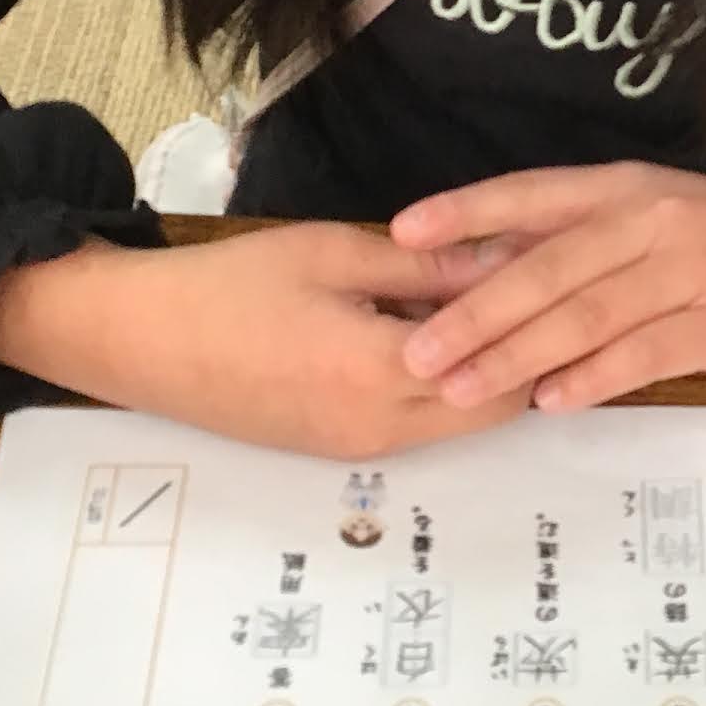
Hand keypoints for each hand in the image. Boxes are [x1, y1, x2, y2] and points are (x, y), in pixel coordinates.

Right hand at [0, 223, 526, 456]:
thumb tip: (507, 258)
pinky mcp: (334, 453)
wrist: (140, 342)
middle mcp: (379, 429)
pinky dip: (441, 393)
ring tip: (497, 316)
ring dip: (483, 379)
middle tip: (545, 303)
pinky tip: (436, 340)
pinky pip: (415, 429)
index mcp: (381, 374)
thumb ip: (427, 265)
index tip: (566, 286)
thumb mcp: (335, 253)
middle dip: (524, 361)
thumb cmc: (232, 285)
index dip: (539, 329)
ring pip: (457, 425)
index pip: (503, 369)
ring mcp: (356, 449)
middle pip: (492, 410)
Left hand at [390, 164, 705, 411]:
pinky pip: (644, 353)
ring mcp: (694, 270)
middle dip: (474, 313)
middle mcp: (657, 219)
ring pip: (586, 315)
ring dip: (517, 357)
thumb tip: (483, 268)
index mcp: (631, 186)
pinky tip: (550, 402)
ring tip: (461, 390)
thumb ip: (581, 240)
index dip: (465, 213)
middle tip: (415, 350)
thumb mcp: (661, 219)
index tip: (400, 234)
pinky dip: (593, 378)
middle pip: (548, 267)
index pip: (533, 194)